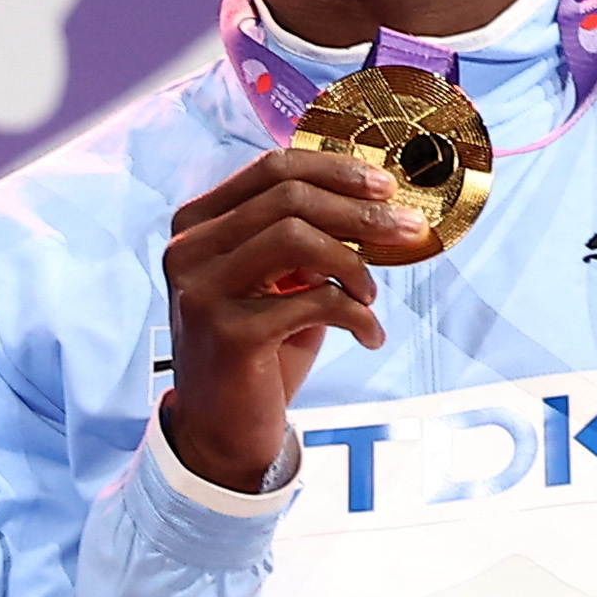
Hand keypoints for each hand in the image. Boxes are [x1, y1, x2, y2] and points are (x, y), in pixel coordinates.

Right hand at [159, 146, 412, 493]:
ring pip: (296, 237)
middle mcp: (188, 251)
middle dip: (361, 211)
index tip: (385, 186)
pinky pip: (315, 301)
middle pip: (288, 197)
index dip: (335, 169)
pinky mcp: (228, 333)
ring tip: (372, 292)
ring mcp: (202, 291)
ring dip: (354, 262)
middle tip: (407, 229)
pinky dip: (358, 316)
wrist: (222, 428)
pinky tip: (369, 335)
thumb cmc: (258, 349)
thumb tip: (377, 202)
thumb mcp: (276, 281)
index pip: (270, 169)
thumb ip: (305, 238)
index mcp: (197, 226)